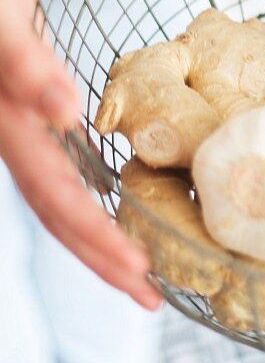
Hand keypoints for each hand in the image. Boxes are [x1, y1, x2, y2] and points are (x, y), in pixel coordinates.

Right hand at [0, 0, 159, 308]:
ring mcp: (22, 123)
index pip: (58, 200)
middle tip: (151, 297)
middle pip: (60, 212)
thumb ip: (24, 65)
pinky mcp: (33, 104)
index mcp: (10, 125)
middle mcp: (16, 133)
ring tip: (139, 265)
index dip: (97, 240)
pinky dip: (91, 192)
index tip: (139, 274)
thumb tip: (64, 113)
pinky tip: (115, 201)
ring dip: (99, 234)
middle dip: (104, 258)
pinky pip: (63, 163)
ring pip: (61, 194)